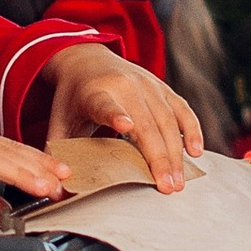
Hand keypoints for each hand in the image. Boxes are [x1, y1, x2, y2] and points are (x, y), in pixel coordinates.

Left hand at [42, 46, 202, 193]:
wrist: (87, 59)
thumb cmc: (74, 98)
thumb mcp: (60, 122)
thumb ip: (58, 154)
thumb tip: (54, 191)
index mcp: (95, 94)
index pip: (106, 106)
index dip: (116, 116)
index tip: (126, 126)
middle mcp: (125, 86)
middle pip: (146, 123)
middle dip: (159, 158)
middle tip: (167, 187)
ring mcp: (147, 84)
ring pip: (168, 120)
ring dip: (176, 153)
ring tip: (178, 181)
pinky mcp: (162, 87)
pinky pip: (182, 109)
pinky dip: (192, 130)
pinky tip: (195, 152)